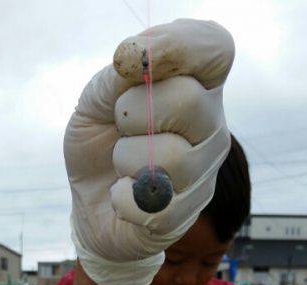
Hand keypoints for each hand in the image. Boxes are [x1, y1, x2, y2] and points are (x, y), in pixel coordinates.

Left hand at [64, 19, 234, 284]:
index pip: (215, 49)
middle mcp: (211, 127)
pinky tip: (123, 195)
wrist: (92, 203)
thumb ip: (117, 76)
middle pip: (187, 100)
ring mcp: (204, 174)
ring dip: (125, 159)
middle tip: (121, 126)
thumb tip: (136, 59)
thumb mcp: (96, 100)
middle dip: (134, 111)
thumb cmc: (101, 143)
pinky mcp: (185, 216)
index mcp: (197, 86)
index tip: (132, 58)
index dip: (177, 45)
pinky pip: (151, 203)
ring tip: (123, 164)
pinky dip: (121, 199)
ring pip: (171, 157)